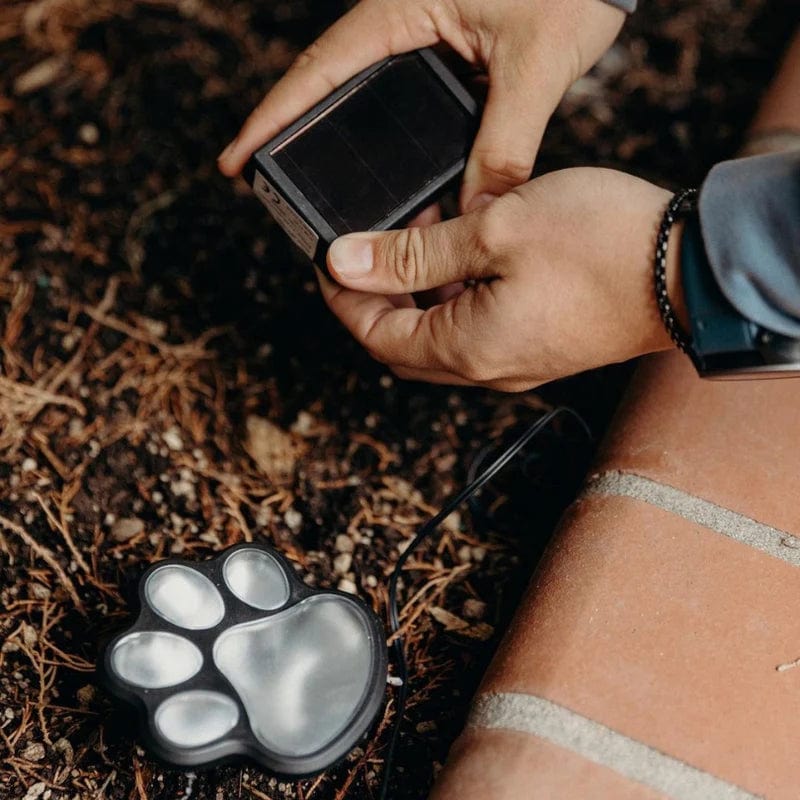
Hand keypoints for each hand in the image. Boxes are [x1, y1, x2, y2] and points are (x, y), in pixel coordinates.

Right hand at [218, 0, 624, 210]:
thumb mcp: (534, 66)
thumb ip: (505, 143)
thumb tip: (479, 216)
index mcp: (401, 12)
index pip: (320, 71)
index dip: (273, 118)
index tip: (236, 161)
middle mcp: (399, 27)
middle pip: (328, 91)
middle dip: (293, 138)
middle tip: (265, 189)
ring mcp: (417, 45)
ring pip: (365, 108)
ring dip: (344, 151)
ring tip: (322, 199)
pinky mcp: (441, 62)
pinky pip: (403, 114)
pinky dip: (393, 151)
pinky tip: (391, 185)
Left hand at [317, 168, 683, 390]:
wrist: (690, 271)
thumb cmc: (603, 249)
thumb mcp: (493, 231)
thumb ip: (413, 253)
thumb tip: (346, 263)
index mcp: (465, 349)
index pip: (374, 335)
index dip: (342, 298)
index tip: (327, 259)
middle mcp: (486, 369)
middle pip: (401, 344)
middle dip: (373, 297)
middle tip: (366, 247)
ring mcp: (515, 362)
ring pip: (437, 335)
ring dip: (416, 291)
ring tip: (420, 231)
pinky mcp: (538, 347)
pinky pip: (473, 330)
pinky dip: (453, 295)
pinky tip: (464, 252)